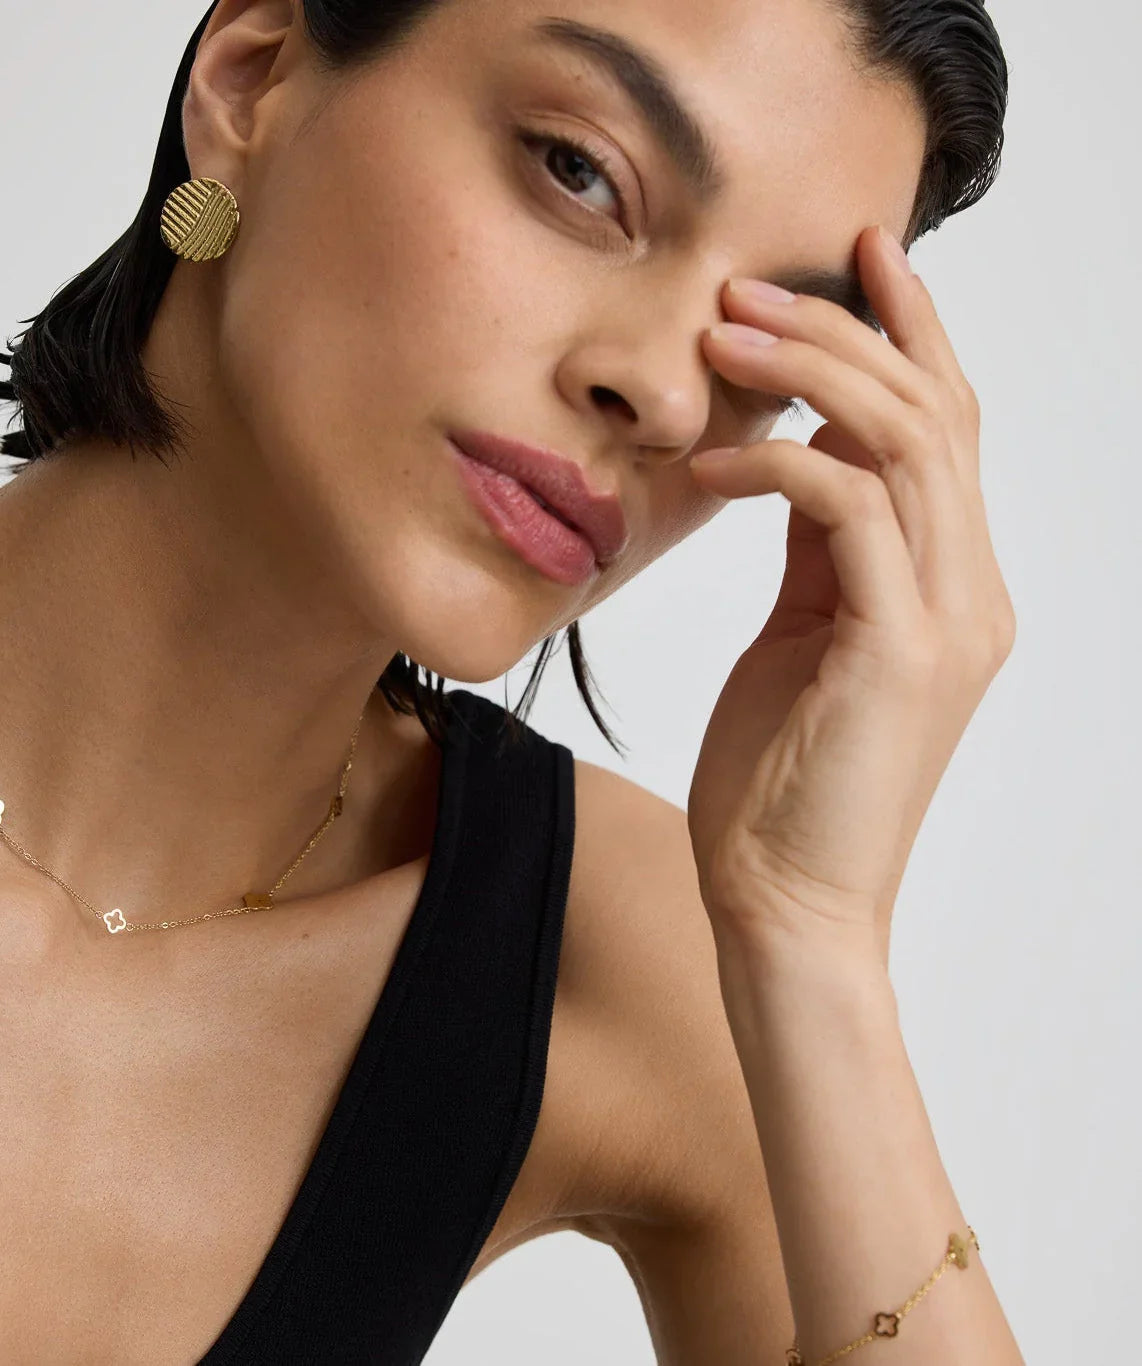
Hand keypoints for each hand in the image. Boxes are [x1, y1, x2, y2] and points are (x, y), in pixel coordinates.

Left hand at [684, 225, 1015, 966]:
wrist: (786, 903)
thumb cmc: (781, 780)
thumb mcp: (801, 637)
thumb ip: (820, 551)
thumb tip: (797, 459)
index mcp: (950, 586)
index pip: (946, 429)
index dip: (911, 334)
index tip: (859, 258)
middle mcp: (970, 591)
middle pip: (935, 413)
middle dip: (846, 332)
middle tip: (749, 290)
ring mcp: (947, 621)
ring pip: (907, 444)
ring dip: (812, 375)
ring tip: (724, 336)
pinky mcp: (902, 653)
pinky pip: (853, 513)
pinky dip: (780, 468)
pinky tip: (711, 464)